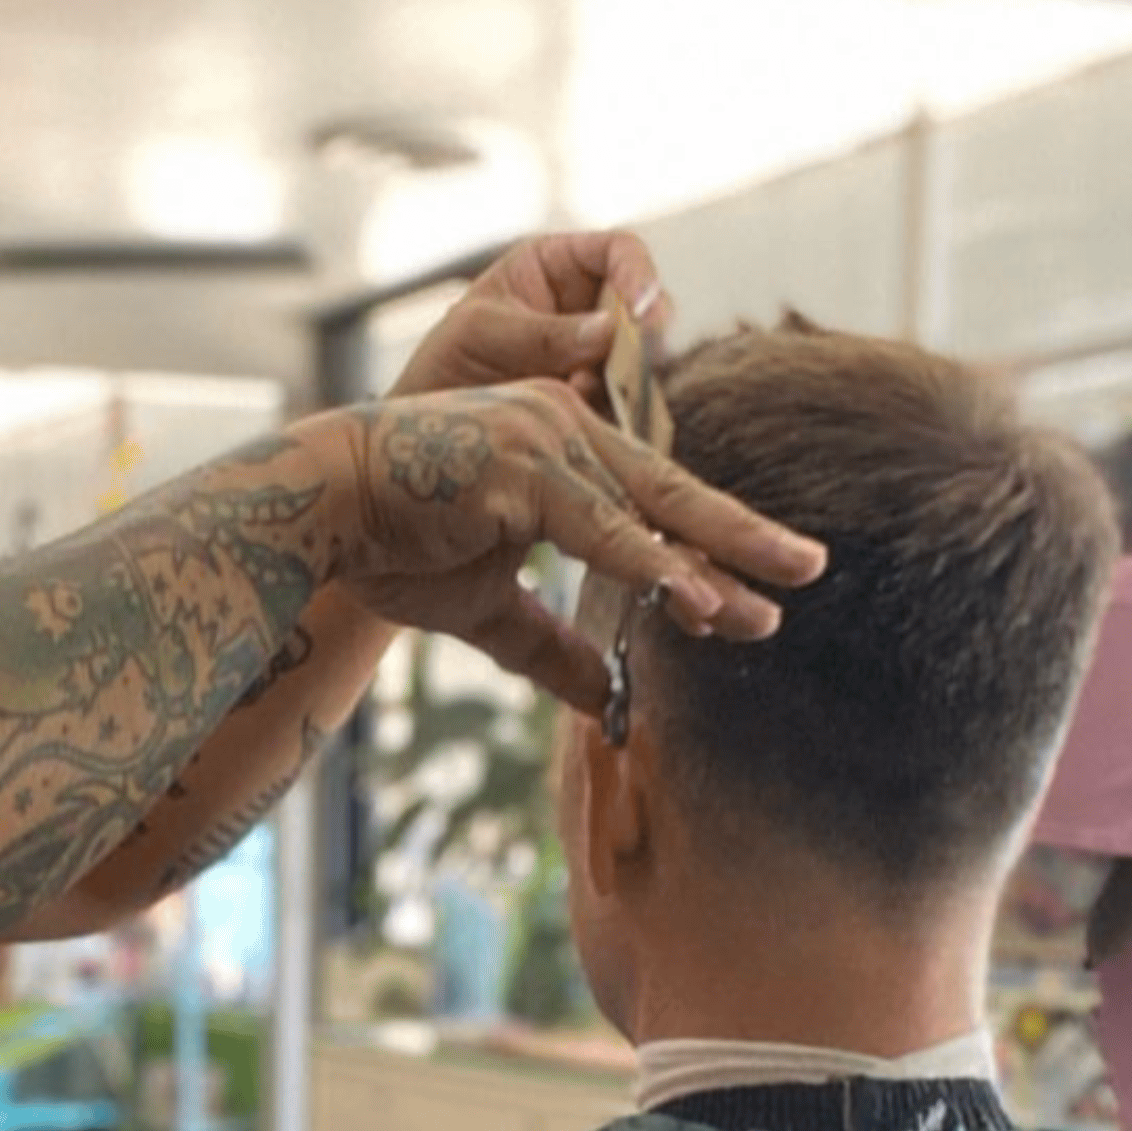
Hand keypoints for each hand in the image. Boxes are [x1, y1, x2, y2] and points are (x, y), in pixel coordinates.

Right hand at [304, 381, 824, 714]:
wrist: (318, 511)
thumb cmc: (394, 544)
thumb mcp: (490, 609)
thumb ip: (554, 648)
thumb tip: (608, 701)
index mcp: (566, 452)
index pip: (652, 508)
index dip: (701, 558)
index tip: (746, 605)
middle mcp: (567, 429)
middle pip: (675, 491)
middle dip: (746, 537)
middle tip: (812, 569)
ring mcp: (547, 440)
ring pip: (651, 506)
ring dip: (714, 557)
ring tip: (774, 595)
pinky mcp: (521, 466)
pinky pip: (600, 523)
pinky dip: (649, 559)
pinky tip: (695, 593)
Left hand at [389, 227, 666, 405]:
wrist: (433, 432)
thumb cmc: (445, 362)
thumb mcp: (481, 334)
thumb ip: (542, 333)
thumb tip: (610, 331)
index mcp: (556, 266)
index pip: (618, 251)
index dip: (640, 276)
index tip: (644, 315)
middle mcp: (585, 307)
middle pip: (644, 308)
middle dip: (647, 336)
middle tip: (644, 364)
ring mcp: (596, 356)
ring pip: (642, 359)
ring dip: (632, 380)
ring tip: (589, 397)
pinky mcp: (598, 401)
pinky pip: (629, 403)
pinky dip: (621, 414)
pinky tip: (590, 423)